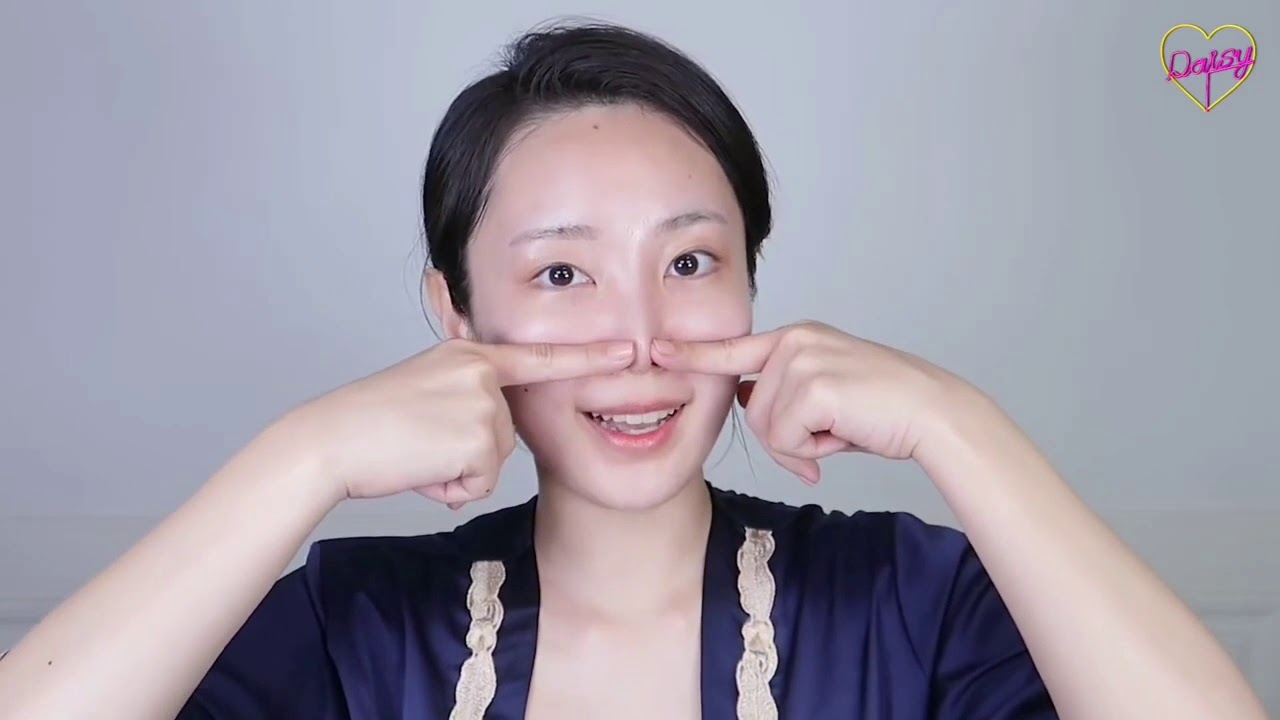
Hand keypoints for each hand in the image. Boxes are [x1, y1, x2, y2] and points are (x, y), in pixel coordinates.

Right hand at [288, 338, 635, 507]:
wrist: (333, 439)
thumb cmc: (369, 424)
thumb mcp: (423, 390)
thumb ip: (464, 399)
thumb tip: (487, 438)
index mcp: (469, 353)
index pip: (539, 357)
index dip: (588, 356)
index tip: (628, 350)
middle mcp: (482, 371)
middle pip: (506, 432)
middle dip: (470, 453)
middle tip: (420, 442)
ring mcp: (483, 402)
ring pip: (494, 459)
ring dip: (459, 471)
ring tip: (417, 453)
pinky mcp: (479, 436)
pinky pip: (481, 480)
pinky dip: (452, 486)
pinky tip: (420, 467)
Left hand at [652, 322, 965, 483]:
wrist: (930, 412)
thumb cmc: (882, 411)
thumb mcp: (824, 397)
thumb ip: (784, 397)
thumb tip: (747, 405)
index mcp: (796, 339)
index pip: (734, 349)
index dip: (695, 355)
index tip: (659, 350)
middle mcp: (794, 342)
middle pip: (750, 410)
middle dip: (785, 439)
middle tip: (828, 436)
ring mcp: (802, 360)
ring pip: (766, 428)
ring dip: (801, 445)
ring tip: (841, 429)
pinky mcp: (813, 384)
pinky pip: (785, 438)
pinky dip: (813, 449)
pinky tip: (844, 434)